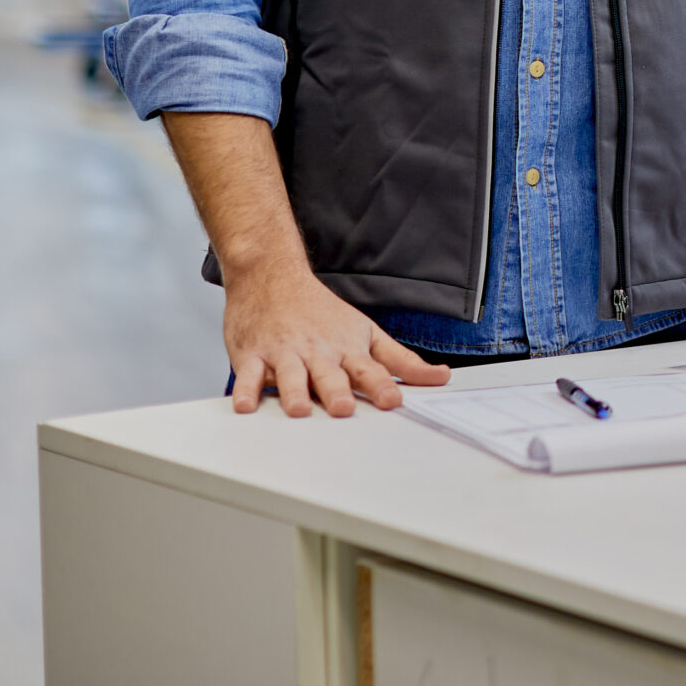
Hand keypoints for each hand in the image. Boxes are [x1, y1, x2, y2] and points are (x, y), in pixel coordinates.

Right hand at [222, 261, 450, 416]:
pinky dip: (245, 390)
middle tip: (343, 409)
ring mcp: (284, 353)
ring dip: (293, 392)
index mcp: (346, 349)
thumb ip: (401, 360)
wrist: (271, 276)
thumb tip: (440, 377)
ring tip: (297, 409)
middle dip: (336, 392)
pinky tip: (245, 405)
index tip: (393, 401)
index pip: (369, 370)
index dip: (381, 386)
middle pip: (329, 375)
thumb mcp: (366, 332)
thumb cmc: (321, 313)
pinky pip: (247, 375)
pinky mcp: (252, 355)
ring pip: (289, 375)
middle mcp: (317, 352)